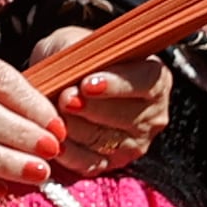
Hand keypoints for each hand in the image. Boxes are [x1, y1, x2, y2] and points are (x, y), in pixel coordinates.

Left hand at [47, 56, 171, 178]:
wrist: (61, 84)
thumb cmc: (74, 60)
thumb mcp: (76, 43)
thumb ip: (79, 52)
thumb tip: (74, 72)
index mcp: (153, 78)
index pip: (144, 81)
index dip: (116, 84)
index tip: (87, 83)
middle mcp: (152, 113)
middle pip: (125, 116)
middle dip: (90, 109)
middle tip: (64, 99)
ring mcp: (135, 142)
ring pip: (105, 140)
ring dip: (75, 129)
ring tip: (53, 117)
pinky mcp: (113, 163)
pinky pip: (91, 164)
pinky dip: (69, 154)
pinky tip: (55, 142)